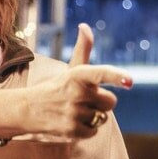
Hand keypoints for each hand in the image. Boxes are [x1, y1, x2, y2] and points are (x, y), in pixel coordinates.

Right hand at [28, 24, 131, 138]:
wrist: (27, 110)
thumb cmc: (55, 88)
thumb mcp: (70, 70)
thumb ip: (83, 49)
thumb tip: (85, 26)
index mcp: (77, 75)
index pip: (101, 74)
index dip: (117, 76)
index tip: (130, 81)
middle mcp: (76, 93)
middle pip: (111, 101)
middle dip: (100, 101)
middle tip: (81, 99)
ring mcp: (74, 113)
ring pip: (103, 117)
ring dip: (92, 116)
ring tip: (73, 111)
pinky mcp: (72, 131)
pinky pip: (94, 132)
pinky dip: (86, 129)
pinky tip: (71, 122)